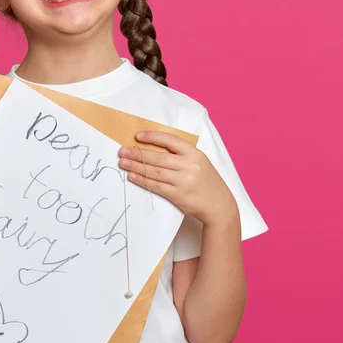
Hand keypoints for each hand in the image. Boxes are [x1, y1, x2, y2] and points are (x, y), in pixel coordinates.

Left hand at [118, 131, 238, 226]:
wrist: (219, 206)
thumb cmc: (206, 182)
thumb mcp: (199, 162)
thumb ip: (180, 155)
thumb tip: (152, 147)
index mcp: (195, 154)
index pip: (170, 140)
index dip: (153, 137)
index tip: (138, 136)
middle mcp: (190, 166)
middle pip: (158, 157)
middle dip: (138, 153)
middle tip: (122, 150)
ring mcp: (184, 181)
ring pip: (155, 171)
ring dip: (136, 166)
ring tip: (123, 162)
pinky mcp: (178, 195)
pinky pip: (156, 186)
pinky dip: (142, 180)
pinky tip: (132, 176)